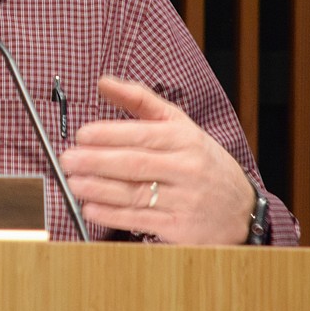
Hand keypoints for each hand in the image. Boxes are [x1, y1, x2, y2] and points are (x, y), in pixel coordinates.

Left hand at [58, 76, 253, 244]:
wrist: (241, 208)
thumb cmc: (201, 160)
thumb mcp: (179, 125)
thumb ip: (140, 101)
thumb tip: (103, 82)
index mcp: (185, 138)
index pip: (142, 134)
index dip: (109, 134)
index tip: (82, 135)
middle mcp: (186, 168)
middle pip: (135, 164)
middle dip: (96, 162)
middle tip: (68, 159)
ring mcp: (185, 199)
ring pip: (135, 193)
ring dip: (98, 189)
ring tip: (73, 182)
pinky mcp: (181, 228)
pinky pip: (141, 220)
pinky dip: (112, 215)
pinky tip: (91, 208)